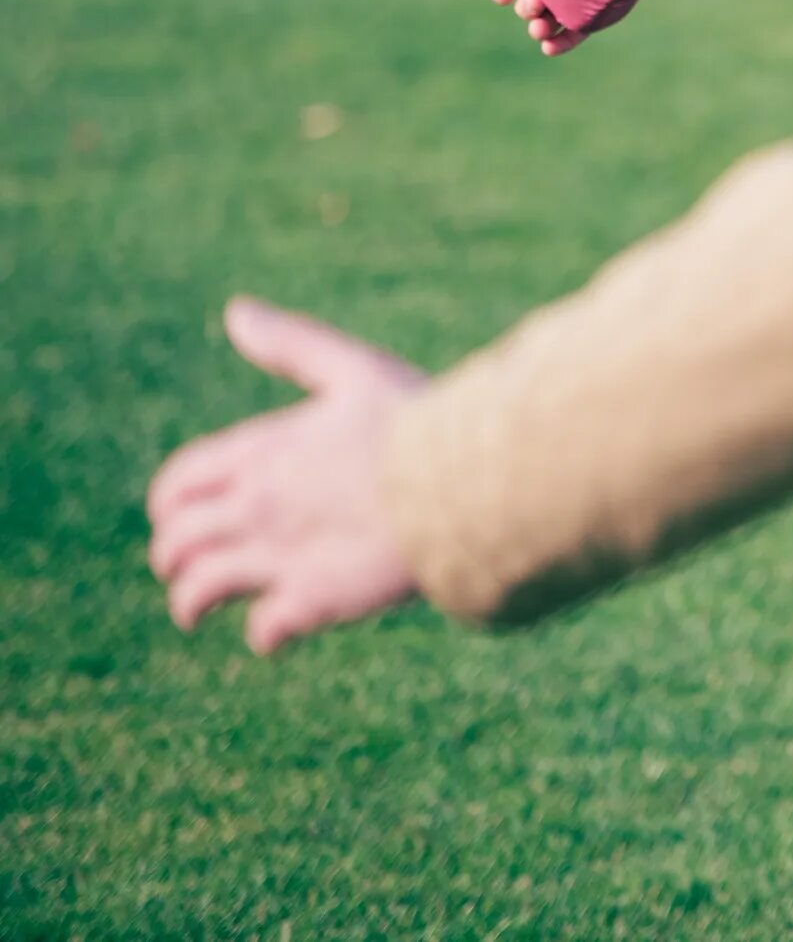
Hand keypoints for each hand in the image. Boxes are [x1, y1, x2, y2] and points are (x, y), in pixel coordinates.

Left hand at [147, 298, 426, 651]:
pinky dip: (262, 633)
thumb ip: (293, 345)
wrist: (468, 480)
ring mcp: (279, 555)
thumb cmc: (418, 420)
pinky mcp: (313, 598)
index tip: (180, 513)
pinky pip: (263, 630)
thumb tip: (235, 312)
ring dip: (192, 602)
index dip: (170, 503)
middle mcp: (256, 506)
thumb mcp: (355, 368)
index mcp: (261, 452)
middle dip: (173, 556)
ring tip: (199, 610)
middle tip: (186, 564)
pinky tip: (276, 628)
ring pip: (198, 591)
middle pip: (176, 543)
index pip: (177, 485)